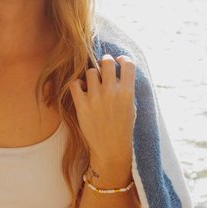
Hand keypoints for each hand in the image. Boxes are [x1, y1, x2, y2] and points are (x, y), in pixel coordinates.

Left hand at [68, 54, 135, 183]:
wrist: (111, 148)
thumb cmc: (123, 127)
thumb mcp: (131, 106)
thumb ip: (126, 88)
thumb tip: (118, 69)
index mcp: (127, 92)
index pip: (128, 64)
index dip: (123, 59)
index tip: (118, 61)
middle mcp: (111, 92)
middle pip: (106, 62)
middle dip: (105, 62)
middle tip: (103, 67)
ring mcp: (95, 98)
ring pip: (90, 72)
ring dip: (91, 75)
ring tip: (93, 84)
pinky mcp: (82, 105)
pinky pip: (74, 84)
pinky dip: (77, 84)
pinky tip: (82, 90)